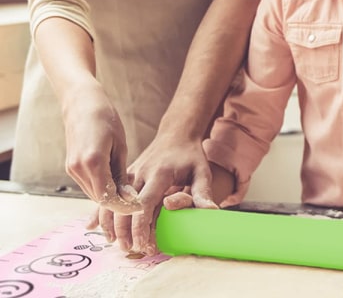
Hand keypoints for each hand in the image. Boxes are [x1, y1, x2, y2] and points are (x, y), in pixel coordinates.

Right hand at [63, 84, 141, 213]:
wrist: (82, 104)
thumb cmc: (106, 119)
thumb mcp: (120, 145)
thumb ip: (121, 173)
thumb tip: (128, 197)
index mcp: (93, 162)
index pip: (108, 197)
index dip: (124, 206)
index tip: (140, 208)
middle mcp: (79, 169)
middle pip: (99, 199)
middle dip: (118, 206)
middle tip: (138, 207)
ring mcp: (72, 169)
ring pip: (93, 194)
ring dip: (109, 198)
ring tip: (129, 198)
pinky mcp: (71, 167)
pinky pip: (88, 185)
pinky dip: (101, 189)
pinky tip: (115, 186)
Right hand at [91, 127, 216, 254]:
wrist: (176, 133)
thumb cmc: (190, 154)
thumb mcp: (202, 171)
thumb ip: (203, 193)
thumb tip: (211, 213)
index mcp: (159, 174)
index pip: (144, 204)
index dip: (141, 227)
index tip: (144, 245)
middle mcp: (140, 173)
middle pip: (124, 206)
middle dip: (124, 231)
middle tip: (130, 250)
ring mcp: (130, 175)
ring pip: (112, 201)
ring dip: (111, 224)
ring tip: (116, 243)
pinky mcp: (126, 176)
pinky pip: (110, 194)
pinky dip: (101, 211)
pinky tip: (91, 226)